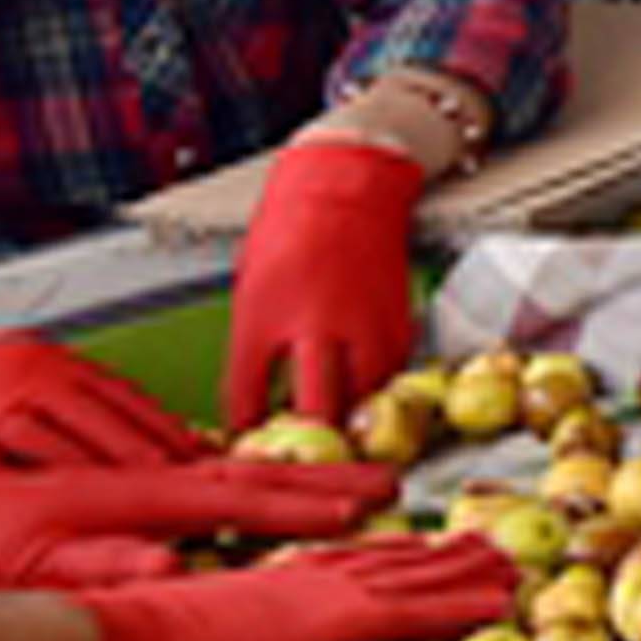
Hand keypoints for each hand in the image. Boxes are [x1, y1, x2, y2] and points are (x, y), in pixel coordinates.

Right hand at [0, 314, 203, 473]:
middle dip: (164, 448)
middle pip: (118, 415)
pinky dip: (67, 470)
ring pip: (83, 431)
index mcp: (61, 365)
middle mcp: (46, 376)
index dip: (172, 428)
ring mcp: (15, 397)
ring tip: (165, 487)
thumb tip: (134, 432)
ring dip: (126, 460)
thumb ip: (75, 402)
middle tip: (206, 477)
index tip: (209, 456)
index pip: (130, 398)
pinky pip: (33, 449)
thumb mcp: (27, 375)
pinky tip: (95, 492)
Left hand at [0, 451, 395, 591]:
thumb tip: (172, 568)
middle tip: (387, 484)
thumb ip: (106, 565)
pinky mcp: (112, 475)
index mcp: (137, 495)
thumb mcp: (33, 567)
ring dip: (290, 477)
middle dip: (324, 481)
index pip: (243, 497)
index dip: (312, 503)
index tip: (370, 506)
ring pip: (226, 468)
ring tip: (339, 485)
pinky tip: (248, 482)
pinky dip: (238, 475)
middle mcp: (143, 472)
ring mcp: (129, 468)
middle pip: (251, 473)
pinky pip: (193, 468)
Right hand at [69, 536, 526, 640]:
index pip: (340, 567)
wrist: (102, 639)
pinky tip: (501, 604)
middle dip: (443, 557)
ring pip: (414, 576)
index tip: (421, 552)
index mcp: (264, 589)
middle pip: (388, 562)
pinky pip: (413, 609)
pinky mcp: (327, 619)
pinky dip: (463, 603)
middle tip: (493, 550)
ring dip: (468, 572)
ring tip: (514, 568)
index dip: (387, 558)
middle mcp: (298, 581)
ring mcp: (316, 595)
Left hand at [225, 134, 427, 432]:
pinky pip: (386, 373)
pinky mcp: (396, 321)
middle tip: (298, 455)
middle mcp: (315, 325)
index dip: (244, 431)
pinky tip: (358, 389)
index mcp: (265, 316)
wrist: (345, 185)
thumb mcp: (251, 290)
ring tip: (332, 426)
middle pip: (313, 409)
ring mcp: (361, 324)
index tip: (246, 445)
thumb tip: (250, 401)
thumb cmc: (287, 231)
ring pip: (359, 398)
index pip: (247, 396)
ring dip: (344, 417)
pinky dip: (372, 388)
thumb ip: (252, 346)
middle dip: (305, 441)